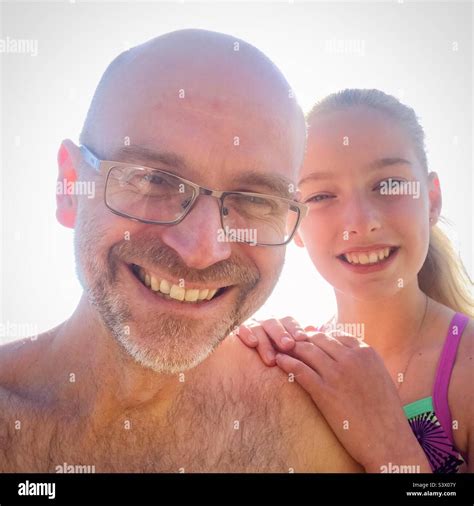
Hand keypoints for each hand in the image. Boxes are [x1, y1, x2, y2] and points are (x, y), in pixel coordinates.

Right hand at [236, 317, 309, 365]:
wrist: (245, 369)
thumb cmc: (277, 359)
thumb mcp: (291, 353)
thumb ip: (300, 342)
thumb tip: (313, 329)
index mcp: (280, 325)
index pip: (289, 322)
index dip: (295, 329)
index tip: (302, 339)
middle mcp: (265, 324)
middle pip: (274, 323)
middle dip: (281, 334)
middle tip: (288, 346)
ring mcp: (251, 327)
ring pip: (258, 328)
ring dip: (266, 342)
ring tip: (271, 359)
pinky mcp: (236, 333)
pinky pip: (241, 329)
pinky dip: (247, 334)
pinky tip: (252, 344)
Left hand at [274, 331, 431, 471]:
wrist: (387, 441)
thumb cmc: (385, 413)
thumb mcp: (380, 377)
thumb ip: (363, 363)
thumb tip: (346, 354)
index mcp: (367, 353)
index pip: (336, 334)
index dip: (320, 336)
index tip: (310, 340)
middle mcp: (352, 358)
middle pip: (319, 339)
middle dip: (304, 339)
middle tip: (291, 342)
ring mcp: (337, 374)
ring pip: (307, 350)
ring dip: (291, 348)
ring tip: (281, 349)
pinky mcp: (324, 391)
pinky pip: (299, 369)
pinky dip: (287, 362)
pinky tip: (279, 361)